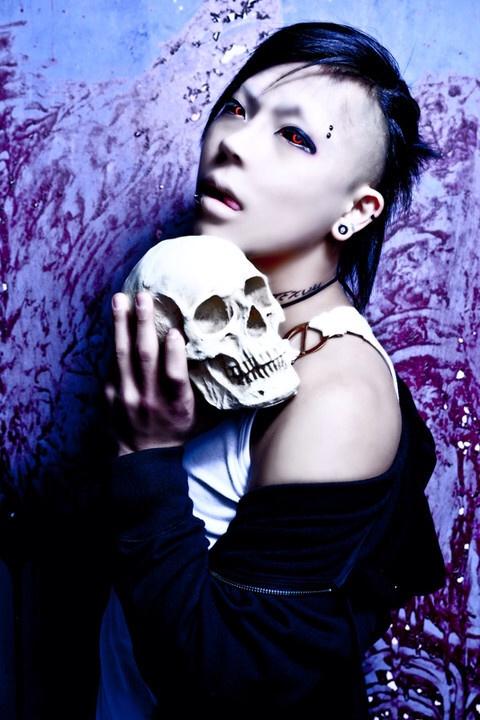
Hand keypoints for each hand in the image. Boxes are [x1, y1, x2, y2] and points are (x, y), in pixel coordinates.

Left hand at [105, 291, 196, 455]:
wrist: (144, 458)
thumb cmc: (179, 430)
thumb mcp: (202, 417)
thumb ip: (211, 391)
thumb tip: (236, 366)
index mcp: (176, 404)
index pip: (174, 377)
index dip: (174, 354)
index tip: (175, 331)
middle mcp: (149, 399)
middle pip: (145, 357)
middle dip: (144, 324)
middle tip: (143, 297)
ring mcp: (126, 397)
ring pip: (122, 355)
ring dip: (121, 325)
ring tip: (119, 300)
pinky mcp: (110, 395)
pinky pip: (111, 365)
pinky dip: (114, 342)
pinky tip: (116, 321)